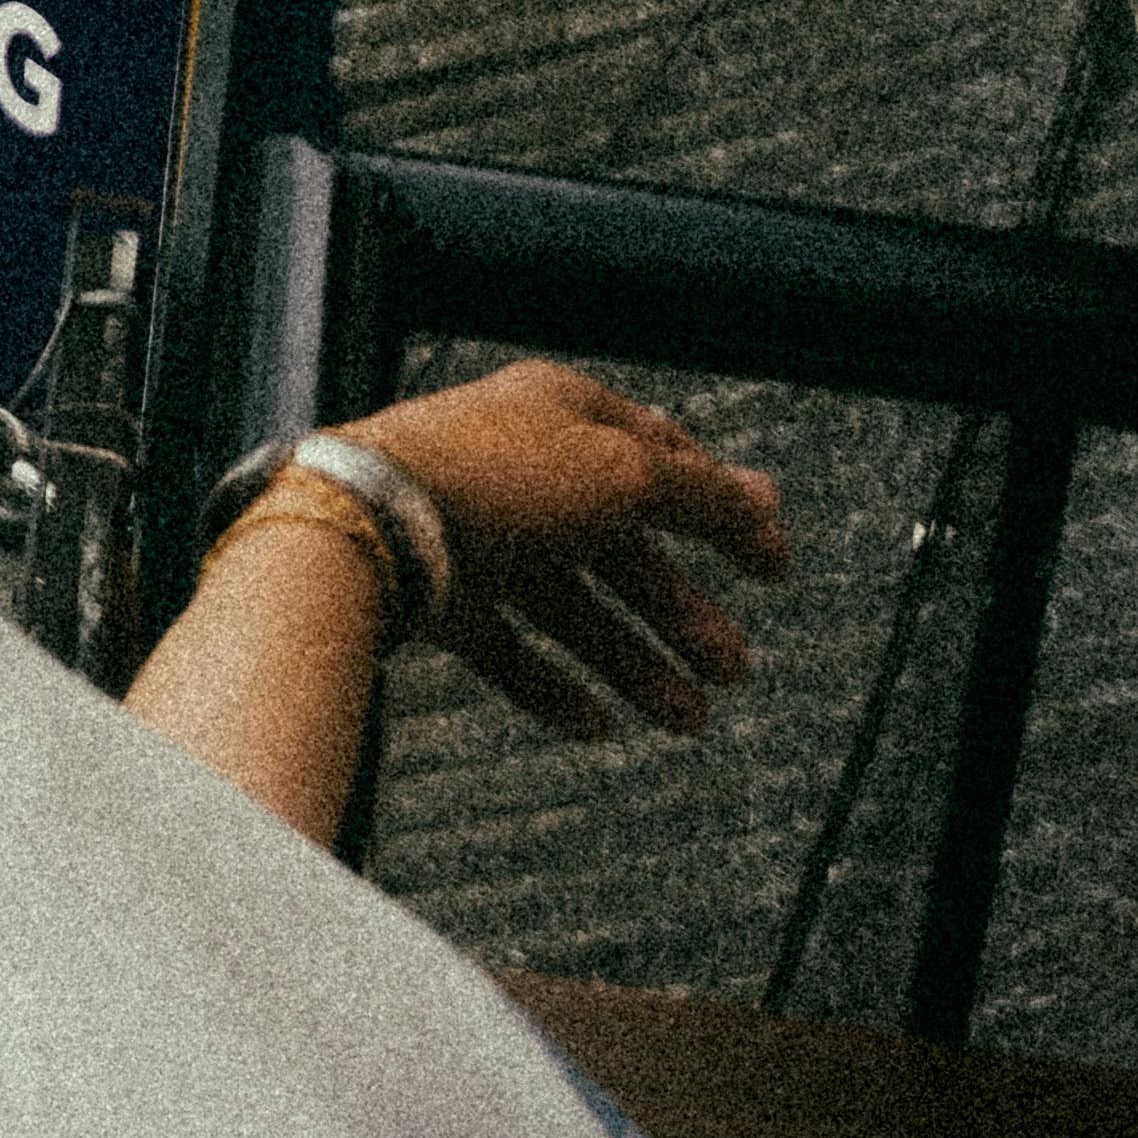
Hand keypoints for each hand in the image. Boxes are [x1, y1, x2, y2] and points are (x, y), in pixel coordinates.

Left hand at [345, 362, 794, 745]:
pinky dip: (551, 685)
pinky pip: (504, 644)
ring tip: (688, 720)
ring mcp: (471, 528)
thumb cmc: (495, 475)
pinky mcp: (434, 587)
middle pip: (617, 545)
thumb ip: (705, 496)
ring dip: (632, 661)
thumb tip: (767, 501)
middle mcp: (515, 465)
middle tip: (733, 668)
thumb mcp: (628, 475)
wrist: (369, 522)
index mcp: (558, 410)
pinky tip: (596, 726)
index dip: (719, 508)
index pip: (657, 452)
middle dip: (679, 610)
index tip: (768, 565)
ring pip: (568, 603)